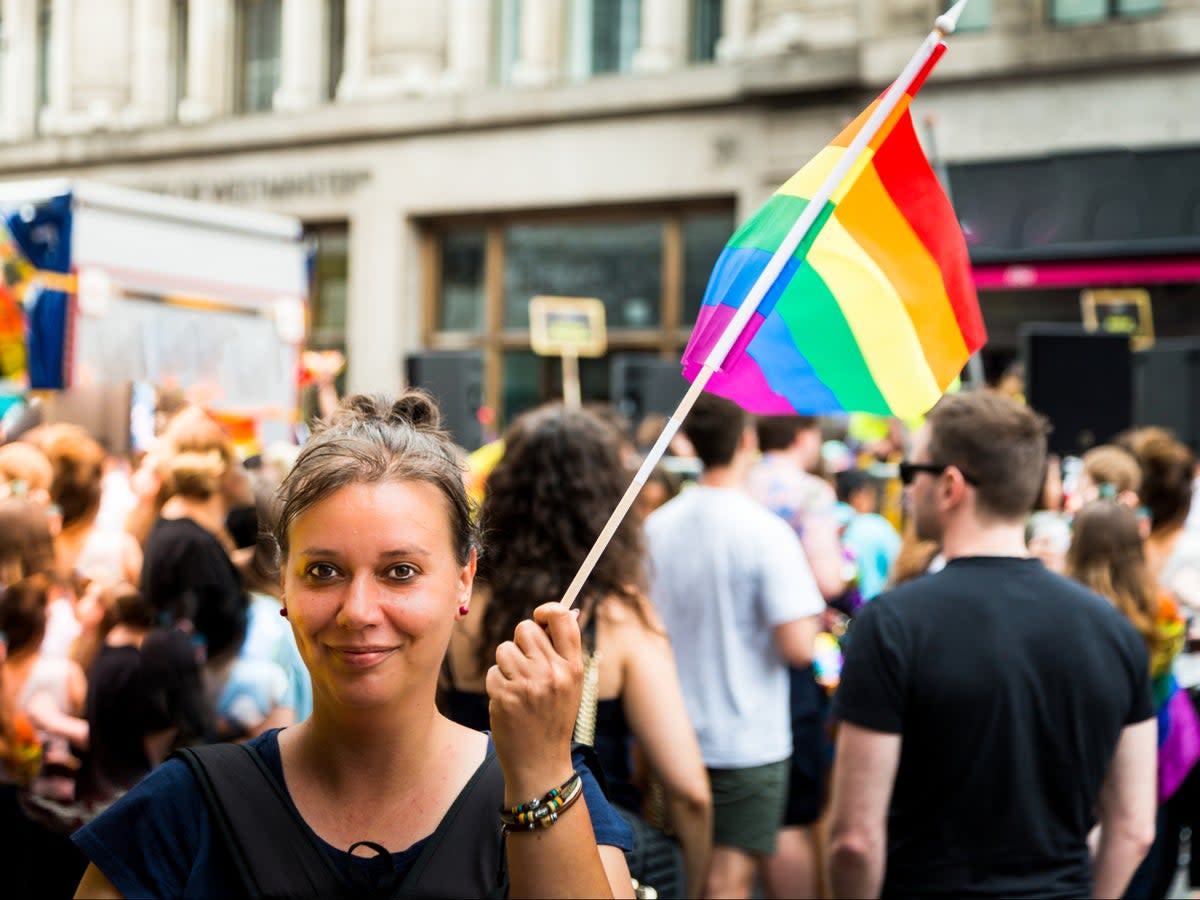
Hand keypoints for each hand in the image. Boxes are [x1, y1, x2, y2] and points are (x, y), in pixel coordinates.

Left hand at [486, 603, 583, 799]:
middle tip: (525, 663)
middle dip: (520, 642)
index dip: (548, 610)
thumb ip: (562, 651)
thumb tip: (559, 612)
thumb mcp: (570, 685)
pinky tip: (509, 702)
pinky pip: (493, 672)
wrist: (540, 763)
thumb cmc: (553, 719)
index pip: (563, 619)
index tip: (540, 615)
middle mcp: (553, 672)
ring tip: (518, 687)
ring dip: (506, 665)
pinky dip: (497, 685)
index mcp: (573, 667)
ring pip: (504, 649)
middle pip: (525, 628)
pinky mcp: (505, 695)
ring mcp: (528, 684)